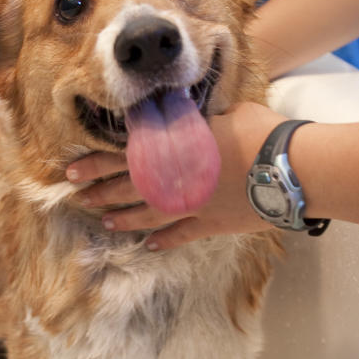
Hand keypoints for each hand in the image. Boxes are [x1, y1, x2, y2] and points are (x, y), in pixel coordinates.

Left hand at [67, 102, 285, 248]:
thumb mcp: (224, 112)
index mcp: (174, 151)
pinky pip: (183, 235)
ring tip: (107, 224)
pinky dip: (166, 240)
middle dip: (99, 194)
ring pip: (149, 216)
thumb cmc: (259, 132)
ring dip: (125, 220)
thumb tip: (187, 113)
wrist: (288, 168)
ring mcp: (192, 207)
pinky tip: (152, 246)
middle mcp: (175, 182)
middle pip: (128, 189)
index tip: (70, 171)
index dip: (94, 164)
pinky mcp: (212, 224)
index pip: (121, 157)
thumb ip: (198, 119)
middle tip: (78, 199)